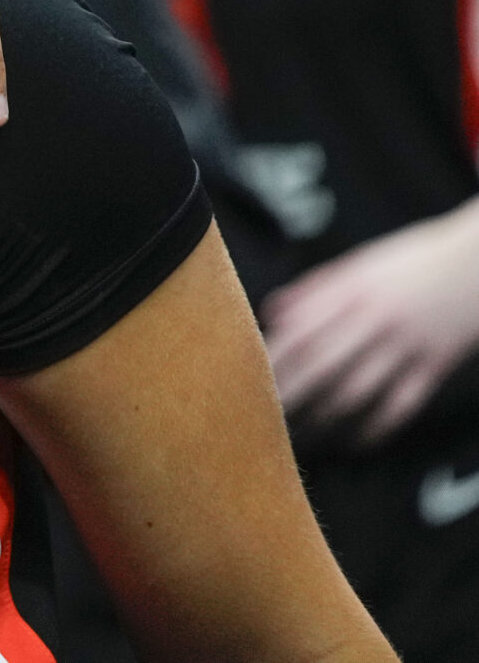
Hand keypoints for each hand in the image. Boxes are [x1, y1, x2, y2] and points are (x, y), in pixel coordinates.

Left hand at [265, 200, 478, 443]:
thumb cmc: (413, 261)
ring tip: (298, 433)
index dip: (271, 359)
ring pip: (357, 390)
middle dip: (288, 393)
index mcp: (350, 291)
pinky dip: (375, 427)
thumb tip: (272, 314)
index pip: (300, 330)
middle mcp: (375, 320)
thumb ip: (314, 290)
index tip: (244, 377)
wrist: (478, 262)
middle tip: (261, 415)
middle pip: (321, 365)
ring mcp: (406, 346)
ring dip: (324, 415)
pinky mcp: (434, 366)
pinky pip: (400, 405)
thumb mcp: (360, 264)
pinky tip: (353, 439)